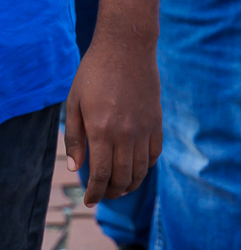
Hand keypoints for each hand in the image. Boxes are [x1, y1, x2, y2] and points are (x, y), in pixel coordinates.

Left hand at [65, 35, 161, 205]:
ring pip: (141, 170)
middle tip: (102, 195)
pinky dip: (146, 167)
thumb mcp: (74, 103)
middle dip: (112, 193)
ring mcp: (144, 129)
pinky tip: (136, 168)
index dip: (95, 192)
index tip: (89, 200)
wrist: (127, 48)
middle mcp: (125, 134)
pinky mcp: (156, 122)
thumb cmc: (94, 73)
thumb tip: (76, 169)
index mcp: (101, 130)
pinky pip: (154, 154)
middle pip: (122, 178)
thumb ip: (75, 139)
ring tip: (119, 188)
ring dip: (130, 185)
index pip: (101, 175)